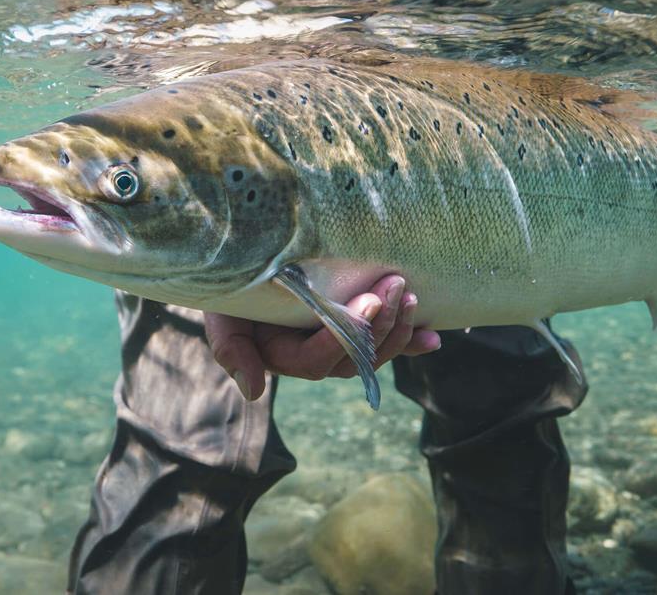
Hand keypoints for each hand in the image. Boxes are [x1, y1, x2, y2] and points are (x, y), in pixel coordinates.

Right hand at [204, 275, 441, 400]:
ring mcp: (339, 346)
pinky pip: (387, 344)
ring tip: (410, 296)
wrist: (240, 265)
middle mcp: (314, 357)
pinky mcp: (357, 331)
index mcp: (283, 356)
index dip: (344, 335)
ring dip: (397, 329)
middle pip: (353, 358)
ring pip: (374, 354)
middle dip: (378, 325)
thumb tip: (253, 391)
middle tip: (395, 286)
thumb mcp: (222, 313)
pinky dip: (412, 342)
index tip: (367, 300)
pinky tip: (434, 337)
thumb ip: (232, 349)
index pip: (317, 360)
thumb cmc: (229, 286)